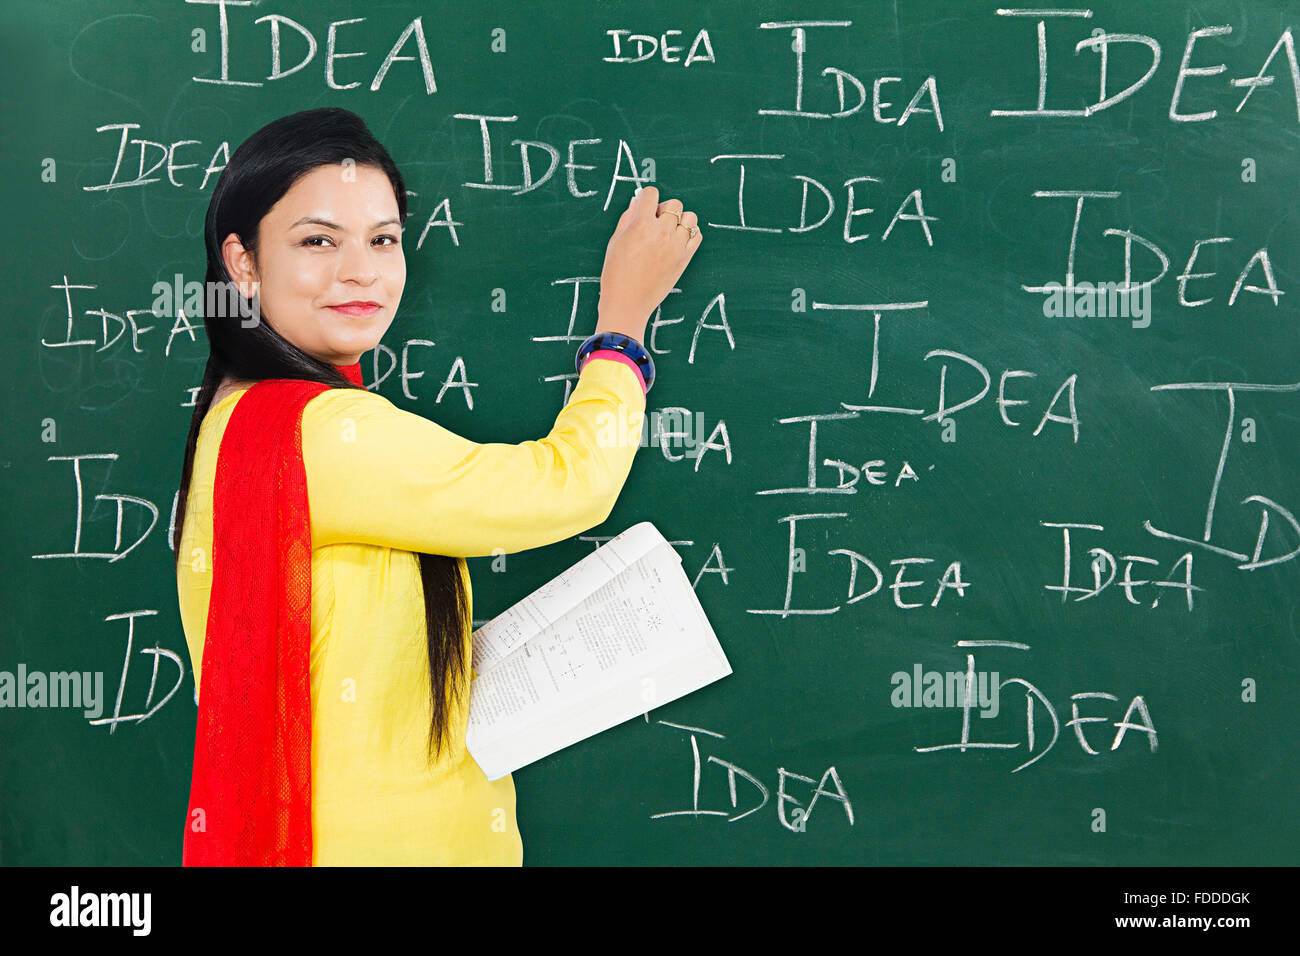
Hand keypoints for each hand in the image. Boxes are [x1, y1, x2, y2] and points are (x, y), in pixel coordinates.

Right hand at [596, 186, 701, 340]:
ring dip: (680, 220)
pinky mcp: (685, 259)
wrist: (628, 303)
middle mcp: (661, 232)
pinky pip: (697, 236)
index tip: (643, 208)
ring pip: (690, 217)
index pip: (650, 193)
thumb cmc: (616, 273)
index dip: (646, 198)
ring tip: (668, 232)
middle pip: (674, 204)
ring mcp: (676, 246)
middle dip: (664, 209)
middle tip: (654, 223)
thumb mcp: (616, 242)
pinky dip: (690, 234)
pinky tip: (677, 241)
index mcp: (641, 225)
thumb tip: (637, 202)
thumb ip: (627, 218)